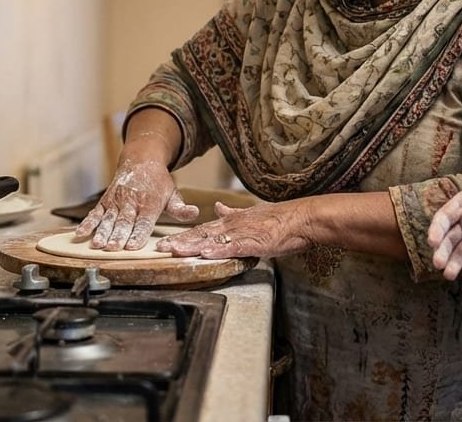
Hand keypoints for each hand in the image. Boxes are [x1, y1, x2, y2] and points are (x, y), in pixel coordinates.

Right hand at [74, 136, 198, 250]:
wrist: (141, 160)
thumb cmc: (158, 183)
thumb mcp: (172, 193)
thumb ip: (180, 207)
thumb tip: (194, 213)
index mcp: (150, 203)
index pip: (144, 222)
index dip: (138, 234)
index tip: (133, 247)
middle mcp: (131, 201)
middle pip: (124, 222)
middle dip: (118, 236)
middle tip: (112, 249)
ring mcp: (116, 201)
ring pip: (108, 219)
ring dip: (101, 232)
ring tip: (97, 244)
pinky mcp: (105, 200)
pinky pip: (95, 213)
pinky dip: (87, 223)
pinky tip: (80, 234)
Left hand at [157, 200, 309, 259]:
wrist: (300, 218)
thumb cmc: (279, 219)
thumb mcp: (252, 212)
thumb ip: (233, 212)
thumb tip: (218, 207)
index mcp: (231, 221)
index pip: (202, 229)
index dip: (184, 236)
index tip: (167, 242)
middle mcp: (233, 226)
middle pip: (202, 235)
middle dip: (181, 242)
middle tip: (161, 249)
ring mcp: (243, 234)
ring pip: (214, 240)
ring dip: (194, 246)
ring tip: (176, 251)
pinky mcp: (255, 243)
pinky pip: (234, 247)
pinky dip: (219, 251)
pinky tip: (206, 254)